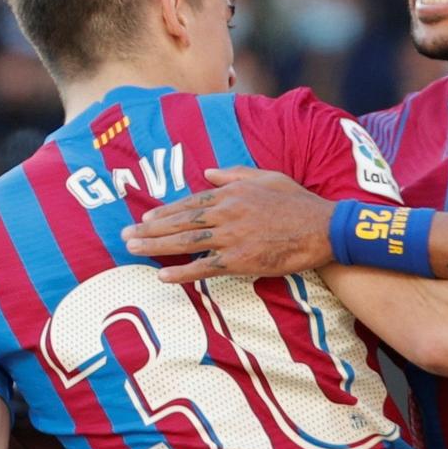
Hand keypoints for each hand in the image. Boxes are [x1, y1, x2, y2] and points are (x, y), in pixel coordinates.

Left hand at [121, 167, 336, 282]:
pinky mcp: (240, 260)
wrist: (323, 228)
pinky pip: (204, 267)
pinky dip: (182, 272)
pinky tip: (161, 276)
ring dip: (156, 246)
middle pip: (180, 222)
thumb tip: (209, 173)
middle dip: (149, 229)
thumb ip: (234, 174)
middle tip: (124, 235)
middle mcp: (226, 213)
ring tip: (132, 249)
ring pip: (185, 242)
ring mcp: (231, 238)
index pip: (189, 202)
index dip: (164, 212)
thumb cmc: (296, 202)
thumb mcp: (266, 176)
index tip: (144, 217)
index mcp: (230, 193)